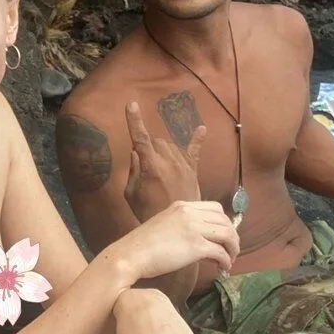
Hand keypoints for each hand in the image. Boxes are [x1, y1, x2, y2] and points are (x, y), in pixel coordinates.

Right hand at [110, 199, 239, 280]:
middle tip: (231, 250)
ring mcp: (193, 228)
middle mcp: (189, 213)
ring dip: (232, 248)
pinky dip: (226, 260)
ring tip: (230, 259)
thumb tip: (199, 238)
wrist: (131, 254)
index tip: (224, 235)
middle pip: (224, 221)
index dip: (225, 222)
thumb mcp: (164, 224)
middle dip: (233, 236)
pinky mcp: (195, 246)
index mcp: (181, 206)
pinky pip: (220, 251)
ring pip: (227, 234)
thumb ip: (182, 225)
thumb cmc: (142, 245)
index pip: (215, 208)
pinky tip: (223, 267)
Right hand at [124, 102, 204, 221]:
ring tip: (159, 168)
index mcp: (151, 166)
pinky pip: (195, 151)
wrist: (176, 229)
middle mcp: (169, 161)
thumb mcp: (131, 193)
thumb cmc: (148, 212)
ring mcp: (183, 165)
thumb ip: (133, 169)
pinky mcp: (192, 171)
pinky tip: (202, 128)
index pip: (140, 138)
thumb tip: (136, 152)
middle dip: (148, 147)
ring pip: (170, 145)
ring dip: (162, 150)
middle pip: (156, 141)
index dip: (134, 121)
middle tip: (144, 165)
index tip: (131, 105)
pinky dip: (197, 139)